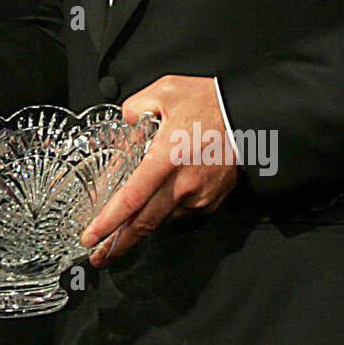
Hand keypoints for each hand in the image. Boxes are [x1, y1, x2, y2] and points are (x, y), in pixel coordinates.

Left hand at [81, 75, 237, 265]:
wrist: (252, 116)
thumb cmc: (212, 102)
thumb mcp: (166, 90)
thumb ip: (136, 107)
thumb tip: (125, 122)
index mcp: (167, 157)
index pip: (132, 198)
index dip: (109, 222)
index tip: (91, 236)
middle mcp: (183, 183)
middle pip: (144, 223)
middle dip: (117, 243)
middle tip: (99, 254)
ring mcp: (199, 196)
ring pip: (161, 216)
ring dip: (142, 222)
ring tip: (127, 221)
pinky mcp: (210, 201)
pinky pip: (181, 209)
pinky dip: (166, 206)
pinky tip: (163, 193)